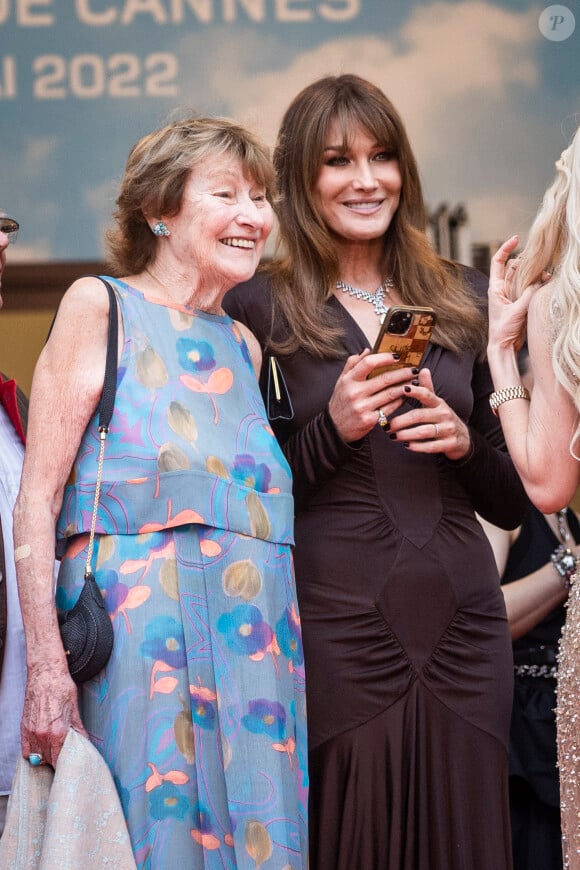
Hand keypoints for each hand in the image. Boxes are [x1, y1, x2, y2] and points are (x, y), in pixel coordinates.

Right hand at [21, 665, 87, 767]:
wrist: (45, 673)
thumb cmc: (61, 687)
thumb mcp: (75, 709)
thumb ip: (78, 730)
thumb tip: (85, 743)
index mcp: (57, 732)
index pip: (60, 759)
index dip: (65, 763)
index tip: (70, 764)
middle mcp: (42, 735)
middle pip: (49, 760)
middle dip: (57, 760)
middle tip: (64, 757)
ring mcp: (31, 732)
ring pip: (37, 757)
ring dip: (45, 757)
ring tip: (54, 752)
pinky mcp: (24, 728)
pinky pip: (26, 750)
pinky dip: (33, 753)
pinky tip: (41, 749)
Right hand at [328, 349, 413, 441]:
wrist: (335, 427)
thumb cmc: (340, 401)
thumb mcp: (341, 381)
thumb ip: (352, 364)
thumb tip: (367, 350)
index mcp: (349, 380)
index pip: (368, 363)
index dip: (385, 358)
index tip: (397, 357)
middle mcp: (355, 393)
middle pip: (384, 379)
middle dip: (403, 373)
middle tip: (414, 369)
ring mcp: (363, 407)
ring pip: (390, 394)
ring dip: (405, 386)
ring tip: (414, 381)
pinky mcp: (369, 420)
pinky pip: (390, 408)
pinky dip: (400, 401)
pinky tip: (406, 396)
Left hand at [386, 368, 471, 460]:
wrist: (463, 438)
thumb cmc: (443, 418)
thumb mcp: (436, 403)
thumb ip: (427, 389)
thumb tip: (422, 369)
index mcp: (439, 403)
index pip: (427, 394)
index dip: (415, 391)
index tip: (402, 389)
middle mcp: (444, 414)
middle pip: (419, 416)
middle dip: (400, 421)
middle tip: (387, 425)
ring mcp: (448, 429)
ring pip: (423, 432)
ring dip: (405, 434)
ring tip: (393, 436)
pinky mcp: (449, 444)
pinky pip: (430, 446)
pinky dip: (417, 446)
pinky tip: (406, 445)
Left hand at [488, 236, 535, 351]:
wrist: (504, 346)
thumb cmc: (503, 330)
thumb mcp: (516, 311)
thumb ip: (528, 294)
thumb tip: (540, 280)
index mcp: (495, 287)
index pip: (498, 261)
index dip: (506, 248)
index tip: (516, 238)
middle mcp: (503, 289)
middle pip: (515, 266)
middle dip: (527, 261)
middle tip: (540, 261)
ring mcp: (512, 295)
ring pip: (524, 276)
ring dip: (534, 273)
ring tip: (546, 275)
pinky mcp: (520, 302)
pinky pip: (530, 287)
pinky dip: (538, 283)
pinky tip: (547, 282)